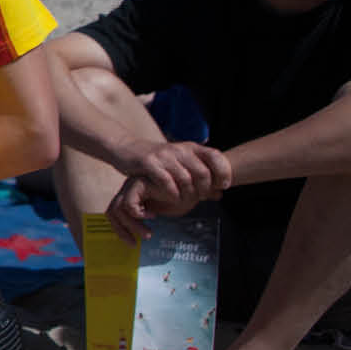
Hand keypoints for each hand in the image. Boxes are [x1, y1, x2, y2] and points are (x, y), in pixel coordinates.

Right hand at [115, 137, 229, 210]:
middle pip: (202, 172)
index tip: (224, 186)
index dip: (224, 172)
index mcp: (189, 147)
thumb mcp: (179, 162)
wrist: (126, 148)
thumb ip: (197, 174)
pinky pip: (166, 182)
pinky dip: (172, 194)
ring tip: (186, 202)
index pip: (215, 156)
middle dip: (204, 189)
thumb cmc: (157, 160)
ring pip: (185, 179)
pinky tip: (172, 199)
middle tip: (201, 199)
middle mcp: (179, 149)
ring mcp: (164, 156)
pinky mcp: (149, 163)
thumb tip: (219, 195)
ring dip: (188, 194)